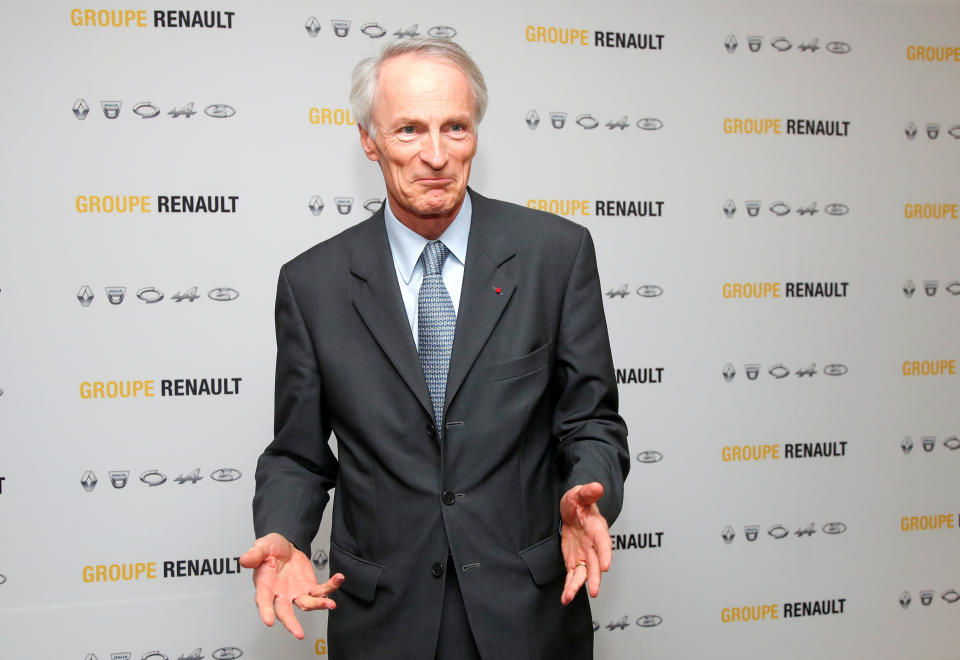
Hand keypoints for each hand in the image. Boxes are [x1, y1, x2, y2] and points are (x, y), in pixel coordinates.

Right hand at [239, 532, 344, 638]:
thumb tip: (245, 560)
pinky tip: (338, 579)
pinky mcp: (309, 587)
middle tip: (298, 633)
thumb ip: (254, 555)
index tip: (268, 621)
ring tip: (330, 604)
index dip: (265, 611)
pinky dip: (331, 587)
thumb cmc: (270, 550)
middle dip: (291, 623)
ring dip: (318, 605)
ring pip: (306, 604)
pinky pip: (321, 591)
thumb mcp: (261, 547)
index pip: (263, 601)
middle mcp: (280, 594)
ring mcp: (295, 593)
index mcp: (265, 586)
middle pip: (285, 612)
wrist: (284, 547)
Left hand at [559, 482, 611, 604]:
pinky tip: (565, 598)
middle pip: (596, 563)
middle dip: (594, 577)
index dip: (605, 553)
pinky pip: (573, 575)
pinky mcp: (575, 560)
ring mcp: (584, 554)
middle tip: (594, 590)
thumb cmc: (578, 502)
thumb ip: (588, 492)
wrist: (573, 510)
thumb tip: (597, 486)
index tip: (606, 565)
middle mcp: (593, 545)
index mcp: (597, 528)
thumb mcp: (580, 494)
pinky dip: (570, 586)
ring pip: (584, 573)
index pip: (604, 542)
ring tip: (570, 596)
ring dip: (579, 585)